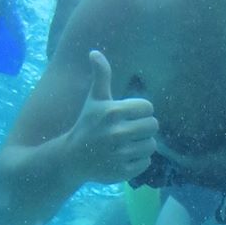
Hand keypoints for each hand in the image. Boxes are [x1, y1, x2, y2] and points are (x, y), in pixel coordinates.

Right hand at [68, 51, 158, 183]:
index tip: (128, 116)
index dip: (140, 111)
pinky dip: (138, 161)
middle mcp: (116, 133)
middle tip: (129, 131)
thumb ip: (100, 76)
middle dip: (143, 127)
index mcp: (112, 112)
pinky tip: (123, 157)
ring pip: (151, 145)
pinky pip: (146, 162)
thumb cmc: (87, 124)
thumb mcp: (94, 100)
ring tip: (126, 144)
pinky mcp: (122, 172)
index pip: (148, 107)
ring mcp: (120, 154)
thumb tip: (94, 52)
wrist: (72, 158)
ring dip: (142, 144)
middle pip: (153, 126)